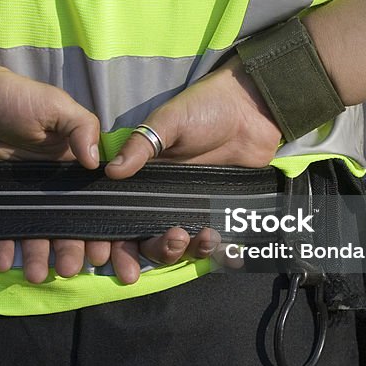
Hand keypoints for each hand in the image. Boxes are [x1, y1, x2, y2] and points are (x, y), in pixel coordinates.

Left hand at [0, 62, 106, 282]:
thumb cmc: (10, 97)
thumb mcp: (54, 104)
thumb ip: (80, 128)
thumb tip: (97, 165)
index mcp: (72, 160)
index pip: (93, 198)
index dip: (101, 224)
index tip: (104, 251)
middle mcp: (51, 182)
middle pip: (67, 222)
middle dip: (71, 248)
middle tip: (69, 269)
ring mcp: (22, 194)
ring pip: (35, 231)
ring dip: (38, 255)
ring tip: (37, 274)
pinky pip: (1, 229)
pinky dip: (3, 248)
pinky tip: (4, 262)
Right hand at [105, 55, 281, 271]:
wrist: (252, 108)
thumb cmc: (204, 108)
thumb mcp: (168, 121)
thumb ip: (141, 146)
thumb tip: (112, 172)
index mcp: (143, 179)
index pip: (121, 218)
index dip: (114, 241)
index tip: (112, 257)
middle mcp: (162, 199)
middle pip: (148, 240)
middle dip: (155, 251)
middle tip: (172, 242)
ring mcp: (191, 208)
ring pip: (180, 246)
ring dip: (185, 251)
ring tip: (199, 237)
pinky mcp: (218, 211)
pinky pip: (212, 242)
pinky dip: (214, 251)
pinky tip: (221, 247)